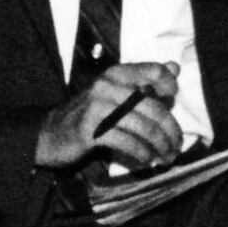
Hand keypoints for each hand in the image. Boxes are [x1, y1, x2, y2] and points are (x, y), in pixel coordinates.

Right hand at [36, 61, 182, 176]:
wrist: (50, 133)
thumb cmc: (91, 114)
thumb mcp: (116, 93)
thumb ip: (145, 80)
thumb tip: (174, 67)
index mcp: (116, 73)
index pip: (154, 71)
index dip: (170, 86)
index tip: (173, 102)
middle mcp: (107, 86)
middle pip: (154, 107)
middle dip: (171, 130)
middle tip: (176, 145)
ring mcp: (97, 107)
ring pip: (144, 127)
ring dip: (160, 145)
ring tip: (166, 156)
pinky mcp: (90, 130)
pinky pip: (128, 142)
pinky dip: (142, 153)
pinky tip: (147, 159)